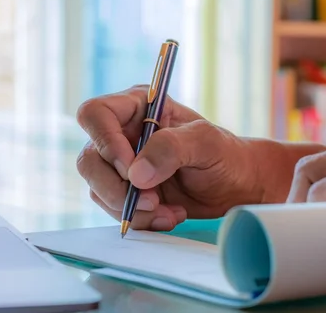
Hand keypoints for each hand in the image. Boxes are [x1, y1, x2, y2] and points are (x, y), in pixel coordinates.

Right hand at [75, 85, 262, 230]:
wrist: (236, 186)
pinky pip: (113, 208)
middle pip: (89, 159)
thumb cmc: (225, 155)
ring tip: (168, 211)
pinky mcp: (125, 191)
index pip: (95, 115)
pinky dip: (139, 219)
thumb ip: (171, 148)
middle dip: (116, 187)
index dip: (104, 142)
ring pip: (98, 188)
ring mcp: (120, 164)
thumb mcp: (206, 143)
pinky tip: (168, 216)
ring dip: (131, 208)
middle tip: (151, 200)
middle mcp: (121, 133)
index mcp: (136, 107)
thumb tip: (135, 174)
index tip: (130, 168)